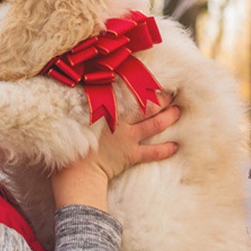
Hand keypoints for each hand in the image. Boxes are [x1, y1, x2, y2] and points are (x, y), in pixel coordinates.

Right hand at [51, 93, 179, 211]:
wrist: (77, 171)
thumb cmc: (73, 142)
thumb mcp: (77, 117)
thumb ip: (90, 105)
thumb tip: (94, 93)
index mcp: (108, 108)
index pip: (129, 92)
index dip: (143, 84)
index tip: (152, 78)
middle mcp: (122, 120)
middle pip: (147, 105)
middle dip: (161, 98)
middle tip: (171, 93)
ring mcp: (128, 137)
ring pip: (155, 124)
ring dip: (168, 117)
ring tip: (178, 111)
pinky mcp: (131, 155)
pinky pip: (153, 152)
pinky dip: (165, 149)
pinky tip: (175, 146)